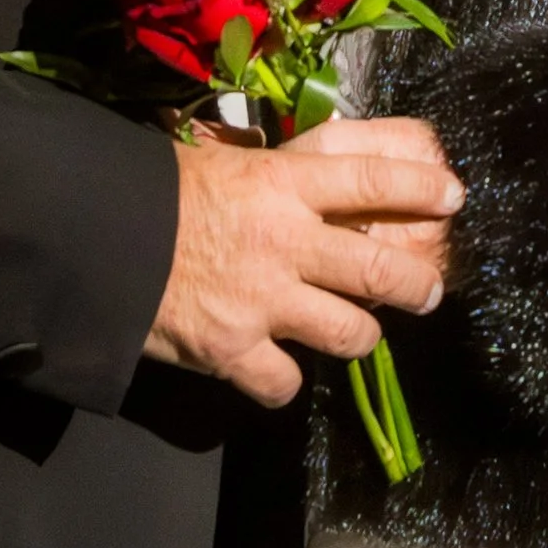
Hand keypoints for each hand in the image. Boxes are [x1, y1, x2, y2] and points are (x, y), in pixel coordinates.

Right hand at [145, 115, 463, 405]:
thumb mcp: (224, 163)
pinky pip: (286, 383)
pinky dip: (284, 381)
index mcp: (283, 184)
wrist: (94, 238)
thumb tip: (308, 176)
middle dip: (415, 283)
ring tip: (358, 332)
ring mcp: (264, 302)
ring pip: (349, 333)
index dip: (421, 188)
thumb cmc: (155, 190)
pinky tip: (277, 370)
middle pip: (378, 267)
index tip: (453, 195)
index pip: (373, 180)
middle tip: (427, 290)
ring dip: (360, 336)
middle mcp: (286, 242)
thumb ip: (275, 177)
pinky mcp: (234, 352)